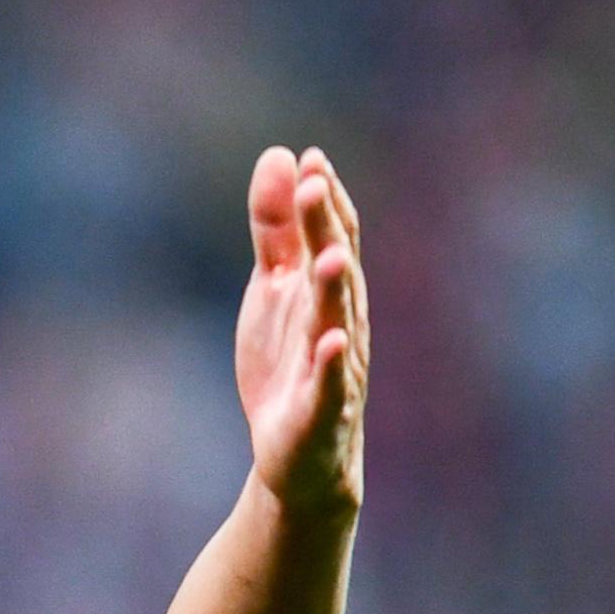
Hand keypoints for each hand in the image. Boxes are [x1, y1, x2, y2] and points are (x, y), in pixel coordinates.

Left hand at [237, 144, 366, 522]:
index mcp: (327, 291)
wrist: (297, 457)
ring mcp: (334, 368)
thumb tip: (280, 156)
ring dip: (333, 288)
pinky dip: (331, 365)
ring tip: (326, 255)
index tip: (311, 158)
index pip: (333, 236)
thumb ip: (275, 229)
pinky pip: (330, 387)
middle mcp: (340, 322)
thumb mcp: (273, 290)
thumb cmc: (289, 365)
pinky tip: (331, 341)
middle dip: (325, 229)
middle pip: (336, 269)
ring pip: (338, 322)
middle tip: (314, 185)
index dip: (324, 200)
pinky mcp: (321, 414)